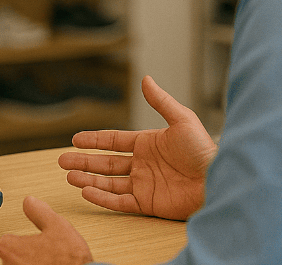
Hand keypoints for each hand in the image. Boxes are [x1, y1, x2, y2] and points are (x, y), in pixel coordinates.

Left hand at [0, 196, 93, 264]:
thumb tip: (30, 202)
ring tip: (50, 263)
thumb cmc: (69, 261)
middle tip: (45, 254)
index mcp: (9, 248)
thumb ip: (39, 211)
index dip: (21, 240)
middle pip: (11, 258)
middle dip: (26, 255)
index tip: (32, 241)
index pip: (5, 241)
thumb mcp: (57, 225)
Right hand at [59, 75, 216, 220]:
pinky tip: (87, 192)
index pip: (113, 141)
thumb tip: (145, 78)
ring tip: (69, 176)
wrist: (219, 180)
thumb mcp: (182, 119)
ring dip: (88, 179)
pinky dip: (102, 198)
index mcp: (147, 144)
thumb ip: (160, 101)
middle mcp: (142, 164)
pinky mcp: (148, 203)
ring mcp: (143, 184)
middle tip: (62, 160)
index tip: (75, 139)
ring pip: (108, 183)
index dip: (94, 140)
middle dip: (83, 161)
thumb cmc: (204, 150)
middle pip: (105, 163)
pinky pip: (120, 202)